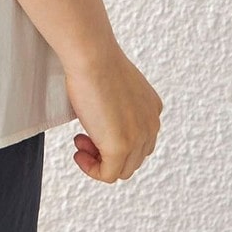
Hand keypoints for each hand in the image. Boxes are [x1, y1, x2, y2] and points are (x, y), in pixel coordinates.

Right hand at [65, 42, 162, 183]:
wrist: (91, 56)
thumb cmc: (95, 61)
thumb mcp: (114, 87)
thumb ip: (117, 107)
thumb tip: (102, 121)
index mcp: (152, 109)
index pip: (139, 141)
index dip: (113, 140)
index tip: (92, 129)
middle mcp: (151, 125)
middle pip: (132, 158)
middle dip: (105, 151)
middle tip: (82, 138)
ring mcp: (138, 138)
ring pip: (122, 169)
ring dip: (98, 161)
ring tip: (80, 143)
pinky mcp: (121, 148)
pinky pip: (108, 175)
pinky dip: (92, 169)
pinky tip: (79, 154)